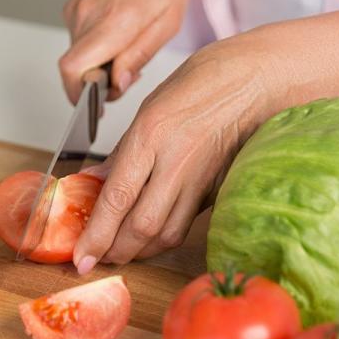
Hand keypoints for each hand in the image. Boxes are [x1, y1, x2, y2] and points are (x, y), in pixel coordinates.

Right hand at [59, 0, 188, 103]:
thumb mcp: (168, 21)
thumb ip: (139, 56)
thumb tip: (118, 85)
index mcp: (114, 21)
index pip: (73, 69)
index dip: (79, 95)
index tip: (94, 105)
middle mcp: (88, 15)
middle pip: (75, 68)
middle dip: (96, 82)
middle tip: (122, 77)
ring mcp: (76, 10)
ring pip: (78, 55)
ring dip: (98, 64)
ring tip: (124, 51)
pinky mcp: (73, 7)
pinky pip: (78, 40)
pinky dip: (95, 49)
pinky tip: (115, 37)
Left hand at [73, 40, 276, 272]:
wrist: (257, 80)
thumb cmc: (202, 84)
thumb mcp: (149, 108)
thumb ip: (122, 152)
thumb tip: (94, 183)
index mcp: (152, 134)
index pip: (117, 198)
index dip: (96, 234)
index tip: (81, 257)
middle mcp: (177, 162)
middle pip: (142, 226)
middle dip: (114, 251)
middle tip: (95, 258)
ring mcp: (201, 179)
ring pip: (166, 233)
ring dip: (139, 250)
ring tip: (119, 251)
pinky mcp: (218, 190)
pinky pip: (186, 224)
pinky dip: (163, 237)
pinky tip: (149, 237)